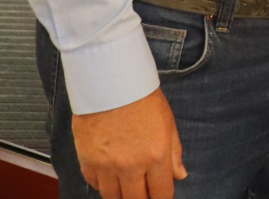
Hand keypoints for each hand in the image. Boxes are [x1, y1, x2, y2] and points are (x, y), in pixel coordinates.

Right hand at [71, 87, 185, 198]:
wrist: (111, 81)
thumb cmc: (142, 96)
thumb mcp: (167, 121)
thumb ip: (174, 152)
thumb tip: (181, 175)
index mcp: (156, 156)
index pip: (162, 194)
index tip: (160, 197)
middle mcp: (131, 166)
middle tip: (143, 195)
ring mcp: (107, 166)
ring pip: (113, 198)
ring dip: (121, 196)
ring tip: (126, 190)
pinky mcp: (87, 160)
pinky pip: (94, 184)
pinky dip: (102, 185)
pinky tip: (109, 177)